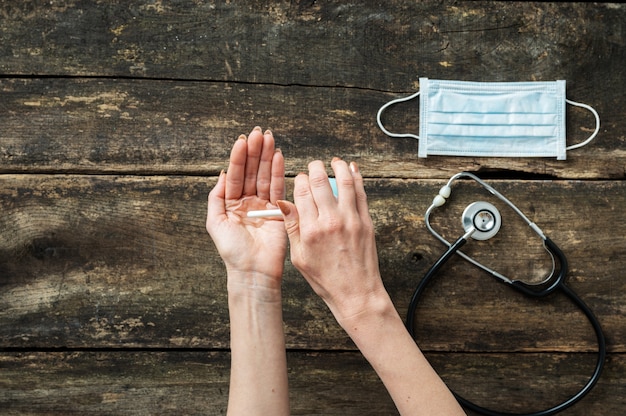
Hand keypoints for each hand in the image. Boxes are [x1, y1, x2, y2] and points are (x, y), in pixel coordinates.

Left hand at [206, 127, 286, 286]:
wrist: (253, 270)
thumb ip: (216, 197)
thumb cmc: (232, 251)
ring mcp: (264, 205)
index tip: (242, 140)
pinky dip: (279, 171)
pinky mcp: (278, 210)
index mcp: (231, 203)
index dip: (239, 157)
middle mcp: (248, 201)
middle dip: (254, 151)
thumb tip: (223, 174)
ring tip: (268, 138)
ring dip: (266, 156)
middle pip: (252, 171)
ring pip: (265, 175)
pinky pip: (278, 187)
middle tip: (258, 133)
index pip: (236, 175)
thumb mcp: (214, 222)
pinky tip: (278, 156)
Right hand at [278, 158, 384, 323]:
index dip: (301, 181)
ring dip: (339, 167)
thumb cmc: (327, 279)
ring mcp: (351, 220)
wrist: (357, 293)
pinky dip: (357, 178)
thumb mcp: (300, 257)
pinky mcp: (366, 222)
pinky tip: (352, 170)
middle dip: (316, 169)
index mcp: (311, 231)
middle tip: (315, 164)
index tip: (301, 179)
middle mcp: (331, 222)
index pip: (302, 193)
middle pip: (321, 183)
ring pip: (344, 183)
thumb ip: (292, 227)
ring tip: (335, 162)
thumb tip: (283, 204)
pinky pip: (361, 194)